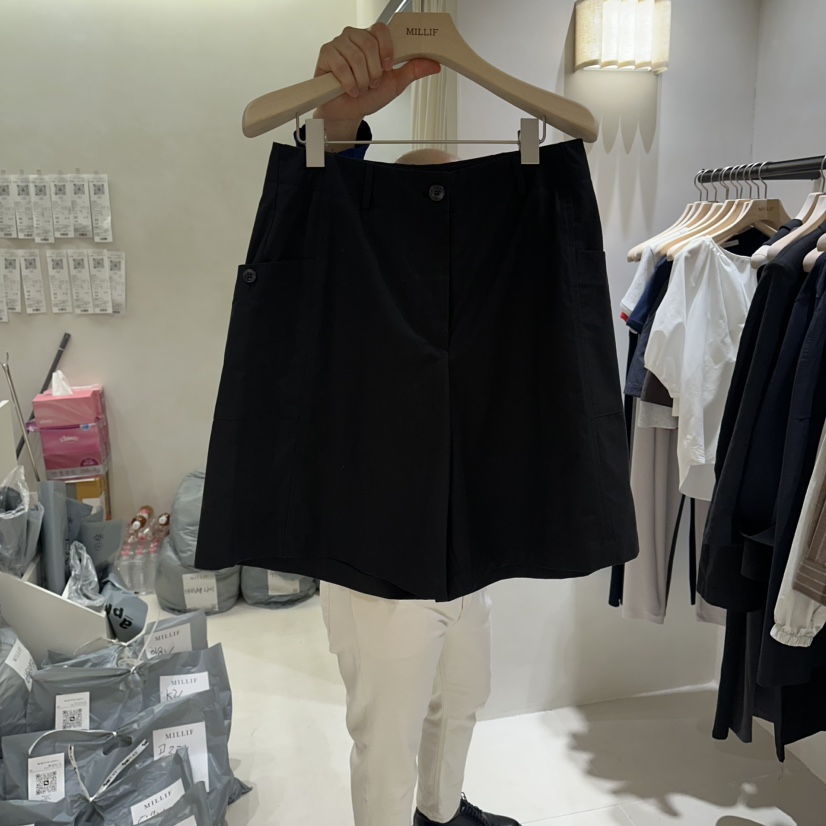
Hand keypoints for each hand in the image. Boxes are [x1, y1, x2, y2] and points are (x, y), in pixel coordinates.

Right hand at [313, 24, 440, 144]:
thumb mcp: (395, 83)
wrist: (349, 111)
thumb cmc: (368, 95)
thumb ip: (412, 70)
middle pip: (368, 43)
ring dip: (362, 79)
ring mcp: (339, 44)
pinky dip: (349, 83)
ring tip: (361, 87)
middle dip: (374, 70)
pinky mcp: (326, 54)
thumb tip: (434, 64)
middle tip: (373, 83)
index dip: (386, 48)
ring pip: (356, 56)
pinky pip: (341, 65)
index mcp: (372, 40)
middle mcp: (355, 37)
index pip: (380, 30)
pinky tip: (350, 90)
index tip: (388, 67)